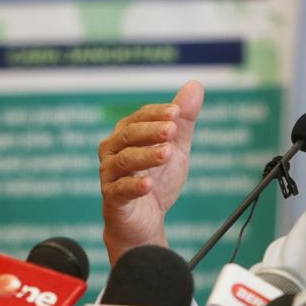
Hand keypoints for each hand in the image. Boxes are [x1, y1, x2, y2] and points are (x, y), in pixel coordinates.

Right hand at [98, 80, 204, 264]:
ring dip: (146, 155)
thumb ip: (184, 120)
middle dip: (151, 131)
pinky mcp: (112, 199)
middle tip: (172, 130)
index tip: (177, 112)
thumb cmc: (158, 178)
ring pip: (125, 160)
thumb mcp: (177, 147)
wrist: (147, 221)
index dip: (158, 113)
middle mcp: (113, 149)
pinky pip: (120, 190)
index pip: (141, 116)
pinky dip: (134, 186)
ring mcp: (110, 174)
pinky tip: (149, 184)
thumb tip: (195, 85)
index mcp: (128, 133)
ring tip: (167, 153)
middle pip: (130, 134)